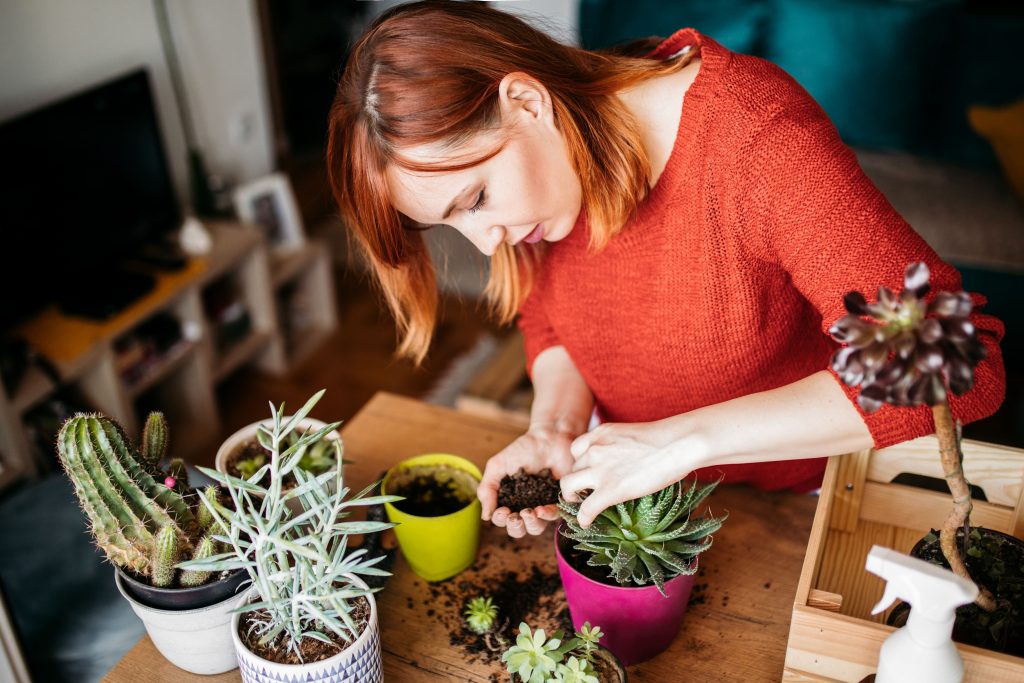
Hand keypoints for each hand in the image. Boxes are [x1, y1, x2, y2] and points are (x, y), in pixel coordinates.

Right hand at [478, 425, 576, 537]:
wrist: (549, 438)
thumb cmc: (522, 449)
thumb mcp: (497, 466)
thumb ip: (487, 489)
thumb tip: (485, 516)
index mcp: (508, 499)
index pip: (501, 519)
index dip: (500, 519)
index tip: (502, 510)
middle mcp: (524, 505)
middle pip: (518, 530)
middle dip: (515, 527)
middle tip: (514, 517)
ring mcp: (542, 505)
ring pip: (536, 528)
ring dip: (530, 525)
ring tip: (528, 512)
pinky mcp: (558, 501)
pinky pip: (553, 516)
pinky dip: (546, 516)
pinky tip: (540, 509)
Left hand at [559, 420, 704, 528]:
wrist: (679, 443)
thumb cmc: (668, 439)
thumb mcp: (632, 435)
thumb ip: (619, 446)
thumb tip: (626, 462)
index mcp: (600, 434)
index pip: (576, 449)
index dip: (580, 464)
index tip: (587, 474)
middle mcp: (594, 449)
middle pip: (572, 468)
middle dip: (576, 481)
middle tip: (584, 491)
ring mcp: (600, 469)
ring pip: (568, 486)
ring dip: (572, 497)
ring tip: (581, 505)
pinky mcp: (610, 490)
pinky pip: (586, 508)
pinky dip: (583, 518)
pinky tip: (586, 523)